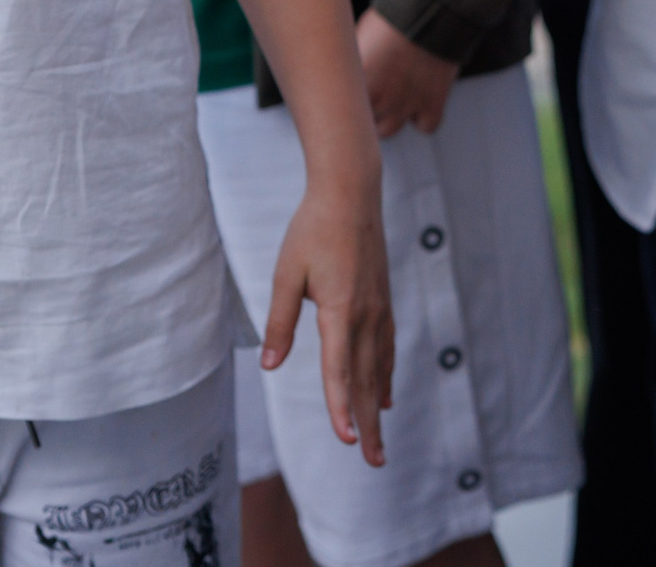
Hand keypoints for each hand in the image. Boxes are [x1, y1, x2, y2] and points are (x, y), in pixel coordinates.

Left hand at [265, 158, 394, 465]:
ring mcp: (378, 309)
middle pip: (366, 380)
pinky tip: (385, 397)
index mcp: (340, 309)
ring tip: (378, 443)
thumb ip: (280, 321)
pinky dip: (385, 378)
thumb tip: (270, 365)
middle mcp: (365, 315)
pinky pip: (385, 350)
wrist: (351, 193)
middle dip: (367, 424)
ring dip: (378, 409)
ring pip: (379, 370)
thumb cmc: (313, 230)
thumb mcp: (286, 274)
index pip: (339, 369)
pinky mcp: (382, 302)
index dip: (341, 407)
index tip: (345, 439)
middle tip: (373, 461)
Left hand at [356, 7, 459, 136]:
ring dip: (387, 117)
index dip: (343, 103)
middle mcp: (380, 100)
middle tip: (370, 90)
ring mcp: (406, 106)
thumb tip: (344, 75)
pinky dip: (423, 117)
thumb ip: (350, 64)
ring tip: (390, 97)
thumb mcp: (358, 37)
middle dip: (363, 110)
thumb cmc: (392, 18)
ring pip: (388, 130)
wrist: (432, 11)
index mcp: (356, 84)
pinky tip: (419, 100)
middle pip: (362, 122)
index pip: (340, 111)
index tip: (346, 95)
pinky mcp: (433, 104)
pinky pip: (426, 126)